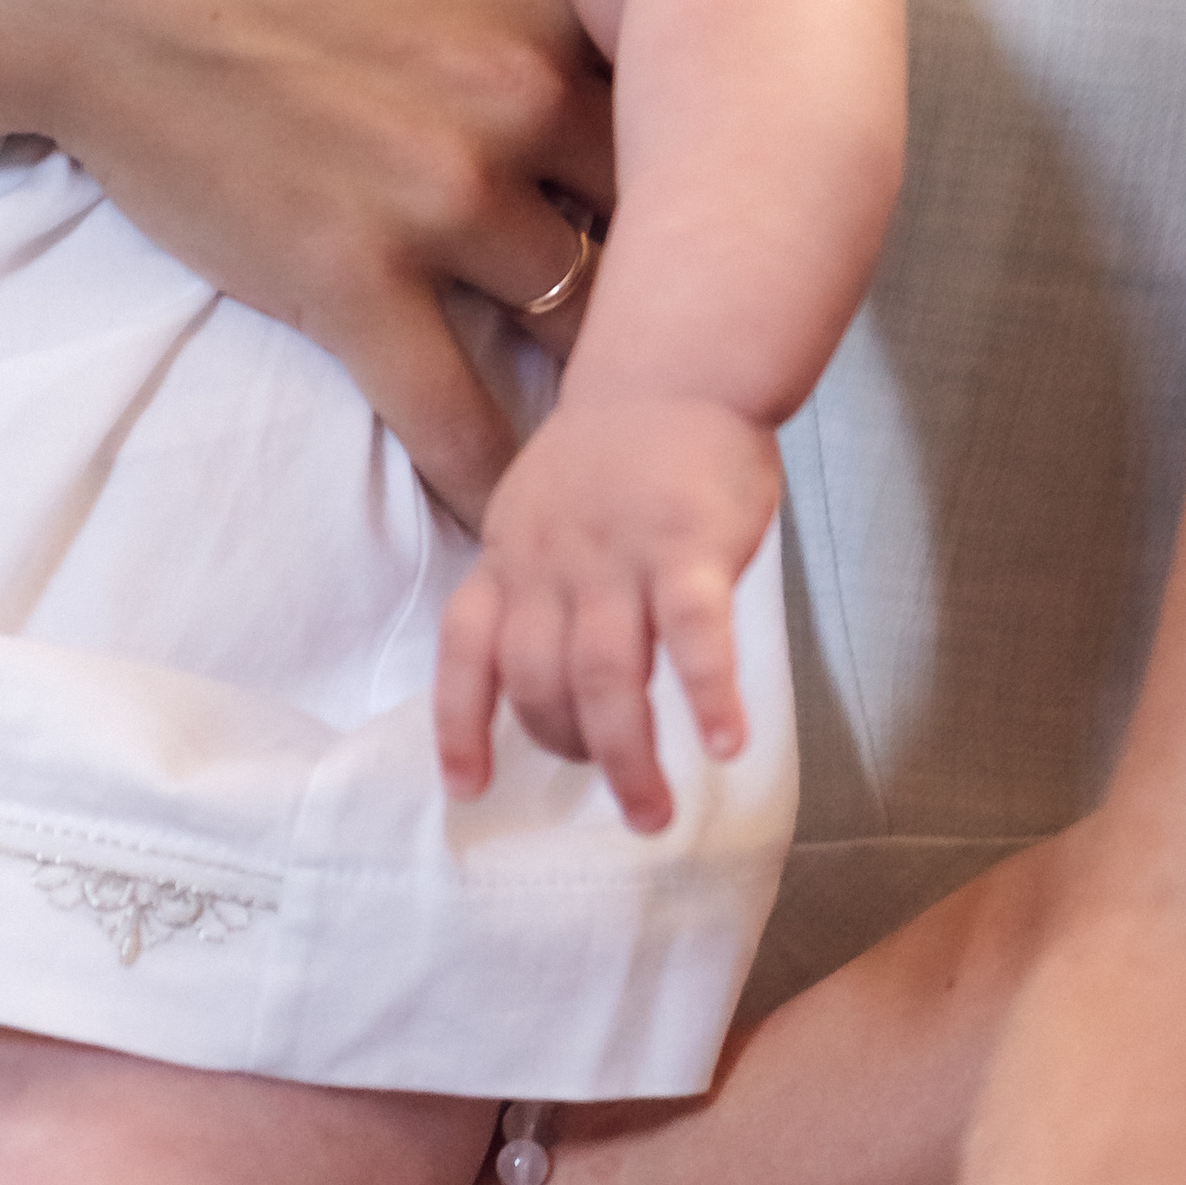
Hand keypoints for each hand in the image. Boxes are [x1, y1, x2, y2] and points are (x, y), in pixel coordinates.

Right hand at [0, 0, 747, 528]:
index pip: (689, 69)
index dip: (710, 109)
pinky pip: (456, 415)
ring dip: (610, 359)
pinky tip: (541, 521)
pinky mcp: (341, 288)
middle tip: (712, 291)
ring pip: (580, 314)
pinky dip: (504, 474)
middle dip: (683, 245)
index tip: (732, 144)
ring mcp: (430, 205)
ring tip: (648, 408)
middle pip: (658, 204)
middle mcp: (514, 100)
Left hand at [434, 390, 781, 829]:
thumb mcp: (537, 514)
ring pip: (605, 676)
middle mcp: (550, 566)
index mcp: (508, 559)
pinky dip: (707, 693)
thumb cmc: (610, 456)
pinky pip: (693, 634)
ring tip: (651, 815)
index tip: (465, 789)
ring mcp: (617, 557)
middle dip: (567, 748)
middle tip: (613, 790)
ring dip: (627, 757)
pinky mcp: (687, 547)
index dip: (457, 726)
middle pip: (537, 681)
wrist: (673, 370)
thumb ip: (535, 587)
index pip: (462, 653)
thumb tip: (546, 679)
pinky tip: (728, 744)